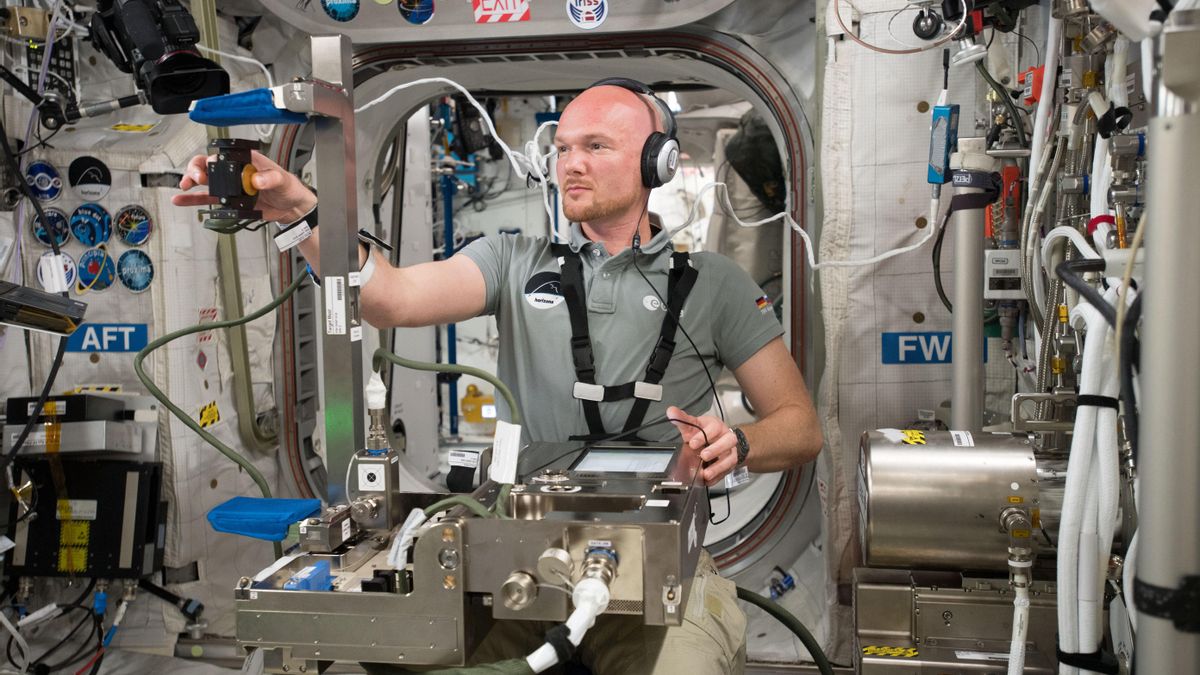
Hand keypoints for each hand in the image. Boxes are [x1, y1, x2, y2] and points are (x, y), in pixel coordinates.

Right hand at [171, 149, 317, 223]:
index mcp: (246, 160)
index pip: (223, 156)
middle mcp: (235, 171)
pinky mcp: (230, 200)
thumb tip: (257, 180)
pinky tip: (182, 200)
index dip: (212, 160)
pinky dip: (194, 199)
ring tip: (184, 186)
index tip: (209, 168)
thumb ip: (271, 178)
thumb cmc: (289, 188)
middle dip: (197, 169)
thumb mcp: (283, 180)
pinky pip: (208, 198)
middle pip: (208, 165)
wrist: (292, 207)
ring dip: (191, 182)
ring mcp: (231, 186)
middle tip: (197, 178)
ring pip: (204, 181)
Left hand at [667, 406, 738, 486]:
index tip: (692, 443)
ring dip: (719, 467)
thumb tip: (670, 411)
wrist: (717, 440)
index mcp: (716, 426)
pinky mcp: (730, 463)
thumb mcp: (693, 425)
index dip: (703, 436)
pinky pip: (727, 471)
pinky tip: (708, 481)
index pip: (714, 427)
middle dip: (716, 449)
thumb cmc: (704, 432)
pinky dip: (718, 477)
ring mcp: (731, 451)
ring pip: (731, 458)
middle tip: (703, 456)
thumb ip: (682, 419)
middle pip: (729, 441)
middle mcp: (727, 437)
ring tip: (706, 473)